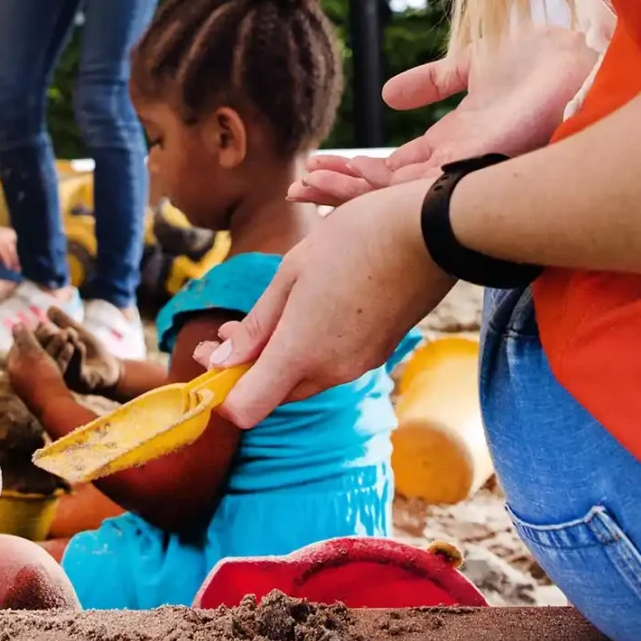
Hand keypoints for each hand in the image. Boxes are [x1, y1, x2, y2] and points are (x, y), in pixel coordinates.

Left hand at [5, 318, 73, 406]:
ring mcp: (37, 384)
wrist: (56, 407)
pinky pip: (55, 370)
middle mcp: (23, 378)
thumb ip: (24, 337)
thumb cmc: (42, 378)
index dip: (28, 332)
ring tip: (67, 333)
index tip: (40, 323)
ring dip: (55, 345)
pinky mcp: (51, 390)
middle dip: (44, 338)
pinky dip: (62, 358)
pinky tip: (73, 347)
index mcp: (14, 369)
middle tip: (53, 327)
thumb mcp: (32, 353)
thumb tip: (16, 324)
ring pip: (46, 360)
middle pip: (32, 352)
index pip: (17, 346)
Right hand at [34, 304, 121, 390]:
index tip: (42, 325)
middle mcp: (56, 371)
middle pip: (44, 357)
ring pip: (59, 364)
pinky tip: (78, 345)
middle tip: (51, 329)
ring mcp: (68, 378)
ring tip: (67, 333)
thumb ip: (64, 322)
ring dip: (61, 347)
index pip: (38, 347)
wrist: (111, 368)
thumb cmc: (91, 351)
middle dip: (47, 341)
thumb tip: (50, 308)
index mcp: (52, 358)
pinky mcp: (83, 383)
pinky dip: (77, 357)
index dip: (38, 336)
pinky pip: (77, 371)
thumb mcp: (77, 332)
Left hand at [200, 181, 453, 429]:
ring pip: (303, 377)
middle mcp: (331, 370)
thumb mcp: (292, 273)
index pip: (246, 409)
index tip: (210, 360)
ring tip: (264, 315)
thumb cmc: (355, 240)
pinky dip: (310, 348)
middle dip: (246, 367)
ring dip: (278, 355)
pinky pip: (331, 363)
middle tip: (223, 331)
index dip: (221, 394)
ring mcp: (359, 364)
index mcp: (301, 352)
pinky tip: (307, 311)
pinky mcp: (378, 352)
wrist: (430, 231)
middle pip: (273, 392)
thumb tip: (223, 357)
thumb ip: (257, 324)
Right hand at [288, 31, 602, 206]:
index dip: (357, 173)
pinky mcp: (470, 170)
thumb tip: (388, 94)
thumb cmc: (544, 62)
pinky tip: (339, 183)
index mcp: (458, 147)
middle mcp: (458, 168)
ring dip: (346, 192)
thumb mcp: (475, 64)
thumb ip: (434, 80)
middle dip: (341, 191)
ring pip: (393, 197)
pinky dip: (371, 189)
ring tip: (304, 189)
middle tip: (296, 191)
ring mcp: (464, 172)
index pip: (397, 171)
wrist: (582, 59)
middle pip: (388, 191)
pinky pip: (413, 190)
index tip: (318, 170)